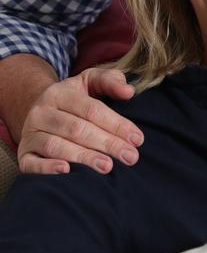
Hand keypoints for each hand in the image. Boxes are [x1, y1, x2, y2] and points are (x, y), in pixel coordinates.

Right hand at [17, 68, 143, 174]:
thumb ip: (111, 81)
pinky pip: (31, 163)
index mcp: (60, 93)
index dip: (116, 124)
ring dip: (83, 157)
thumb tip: (128, 91)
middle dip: (107, 143)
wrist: (39, 111)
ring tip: (107, 166)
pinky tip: (67, 171)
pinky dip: (47, 168)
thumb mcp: (90, 81)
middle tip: (130, 157)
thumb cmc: (74, 98)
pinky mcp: (23, 154)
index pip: (91, 110)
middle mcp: (41, 112)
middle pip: (77, 129)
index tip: (137, 139)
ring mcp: (30, 134)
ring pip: (56, 146)